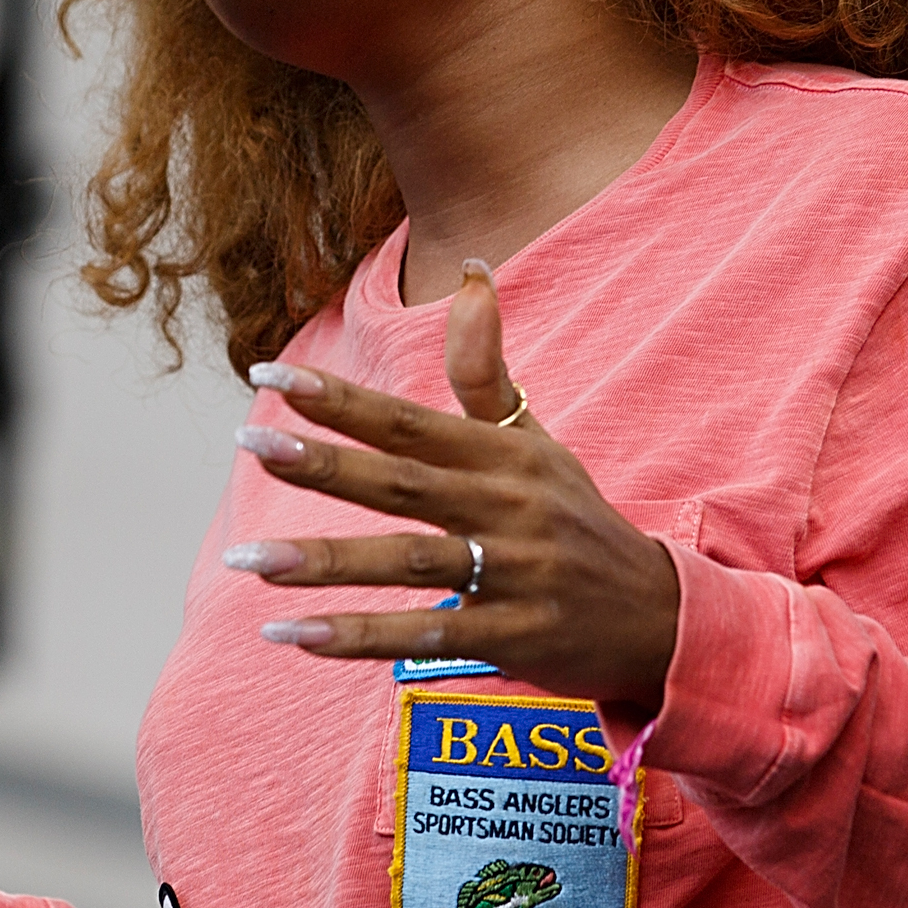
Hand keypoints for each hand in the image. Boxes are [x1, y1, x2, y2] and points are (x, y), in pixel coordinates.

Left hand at [223, 259, 680, 715]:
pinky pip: (427, 634)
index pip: (410, 421)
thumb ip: (485, 370)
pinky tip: (294, 633)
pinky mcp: (513, 637)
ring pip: (407, 562)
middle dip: (323, 462)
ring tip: (248, 559)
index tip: (269, 377)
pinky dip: (360, 636)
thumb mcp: (536, 444)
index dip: (341, 400)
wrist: (659, 616)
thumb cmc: (575, 522)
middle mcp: (508, 509)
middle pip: (403, 482)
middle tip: (250, 443)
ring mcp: (512, 574)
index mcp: (504, 457)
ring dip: (324, 562)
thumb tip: (472, 270)